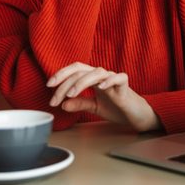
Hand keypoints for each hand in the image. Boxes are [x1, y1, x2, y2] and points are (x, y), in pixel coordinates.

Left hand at [47, 62, 161, 131]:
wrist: (135, 115)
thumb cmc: (117, 107)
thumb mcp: (94, 107)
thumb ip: (80, 103)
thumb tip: (63, 104)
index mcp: (93, 79)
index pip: (75, 70)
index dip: (61, 74)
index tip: (49, 86)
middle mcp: (102, 76)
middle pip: (81, 71)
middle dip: (65, 83)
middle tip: (54, 99)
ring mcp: (113, 79)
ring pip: (97, 72)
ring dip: (81, 82)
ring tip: (72, 93)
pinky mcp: (125, 86)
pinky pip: (118, 78)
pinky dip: (109, 80)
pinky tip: (101, 87)